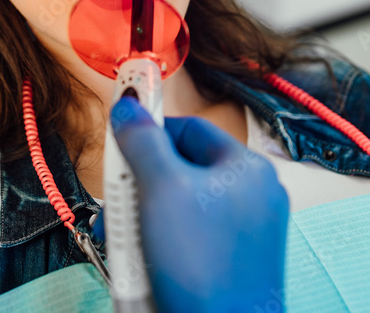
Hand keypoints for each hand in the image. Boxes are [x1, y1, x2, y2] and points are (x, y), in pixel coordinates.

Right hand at [101, 96, 288, 311]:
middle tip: (116, 203)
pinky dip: (162, 244)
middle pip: (183, 170)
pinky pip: (191, 239)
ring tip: (124, 241)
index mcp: (248, 168)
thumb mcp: (161, 189)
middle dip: (140, 186)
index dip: (149, 133)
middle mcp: (254, 196)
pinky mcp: (235, 264)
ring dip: (144, 218)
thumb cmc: (202, 266)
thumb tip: (128, 104)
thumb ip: (142, 141)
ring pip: (182, 207)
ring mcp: (247, 233)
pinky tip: (142, 262)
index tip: (119, 142)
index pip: (190, 129)